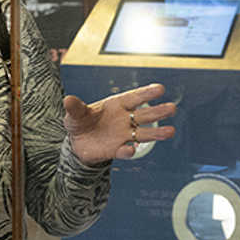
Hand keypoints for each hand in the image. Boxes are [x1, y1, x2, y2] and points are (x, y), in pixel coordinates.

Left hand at [63, 83, 177, 164]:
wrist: (77, 144)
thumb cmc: (79, 123)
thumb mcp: (74, 115)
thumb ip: (75, 108)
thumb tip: (67, 99)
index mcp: (116, 105)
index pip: (134, 98)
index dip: (146, 94)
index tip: (160, 89)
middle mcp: (124, 119)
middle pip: (144, 115)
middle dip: (158, 112)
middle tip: (172, 108)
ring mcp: (123, 135)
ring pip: (142, 134)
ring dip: (156, 133)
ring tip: (170, 132)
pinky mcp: (117, 150)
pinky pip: (125, 150)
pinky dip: (128, 151)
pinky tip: (131, 150)